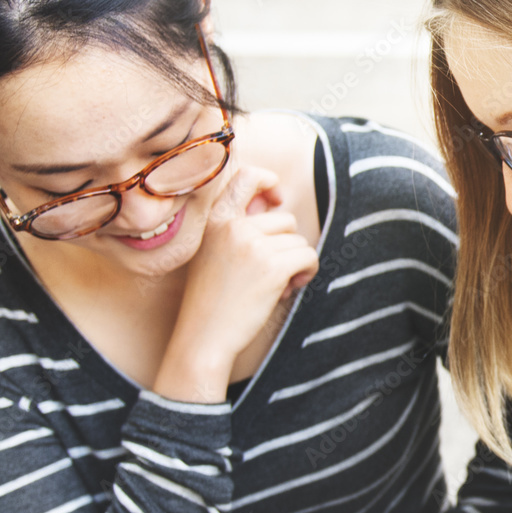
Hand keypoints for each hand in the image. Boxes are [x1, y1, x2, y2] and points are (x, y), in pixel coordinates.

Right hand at [155, 164, 319, 399]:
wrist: (203, 336)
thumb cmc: (210, 300)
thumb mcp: (213, 252)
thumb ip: (239, 228)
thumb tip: (277, 205)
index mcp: (215, 219)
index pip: (247, 176)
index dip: (269, 182)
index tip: (277, 200)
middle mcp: (232, 225)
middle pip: (284, 219)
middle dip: (285, 245)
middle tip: (269, 273)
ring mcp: (252, 244)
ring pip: (298, 240)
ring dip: (295, 263)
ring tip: (274, 285)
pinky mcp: (272, 267)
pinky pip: (308, 256)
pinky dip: (306, 273)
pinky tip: (289, 289)